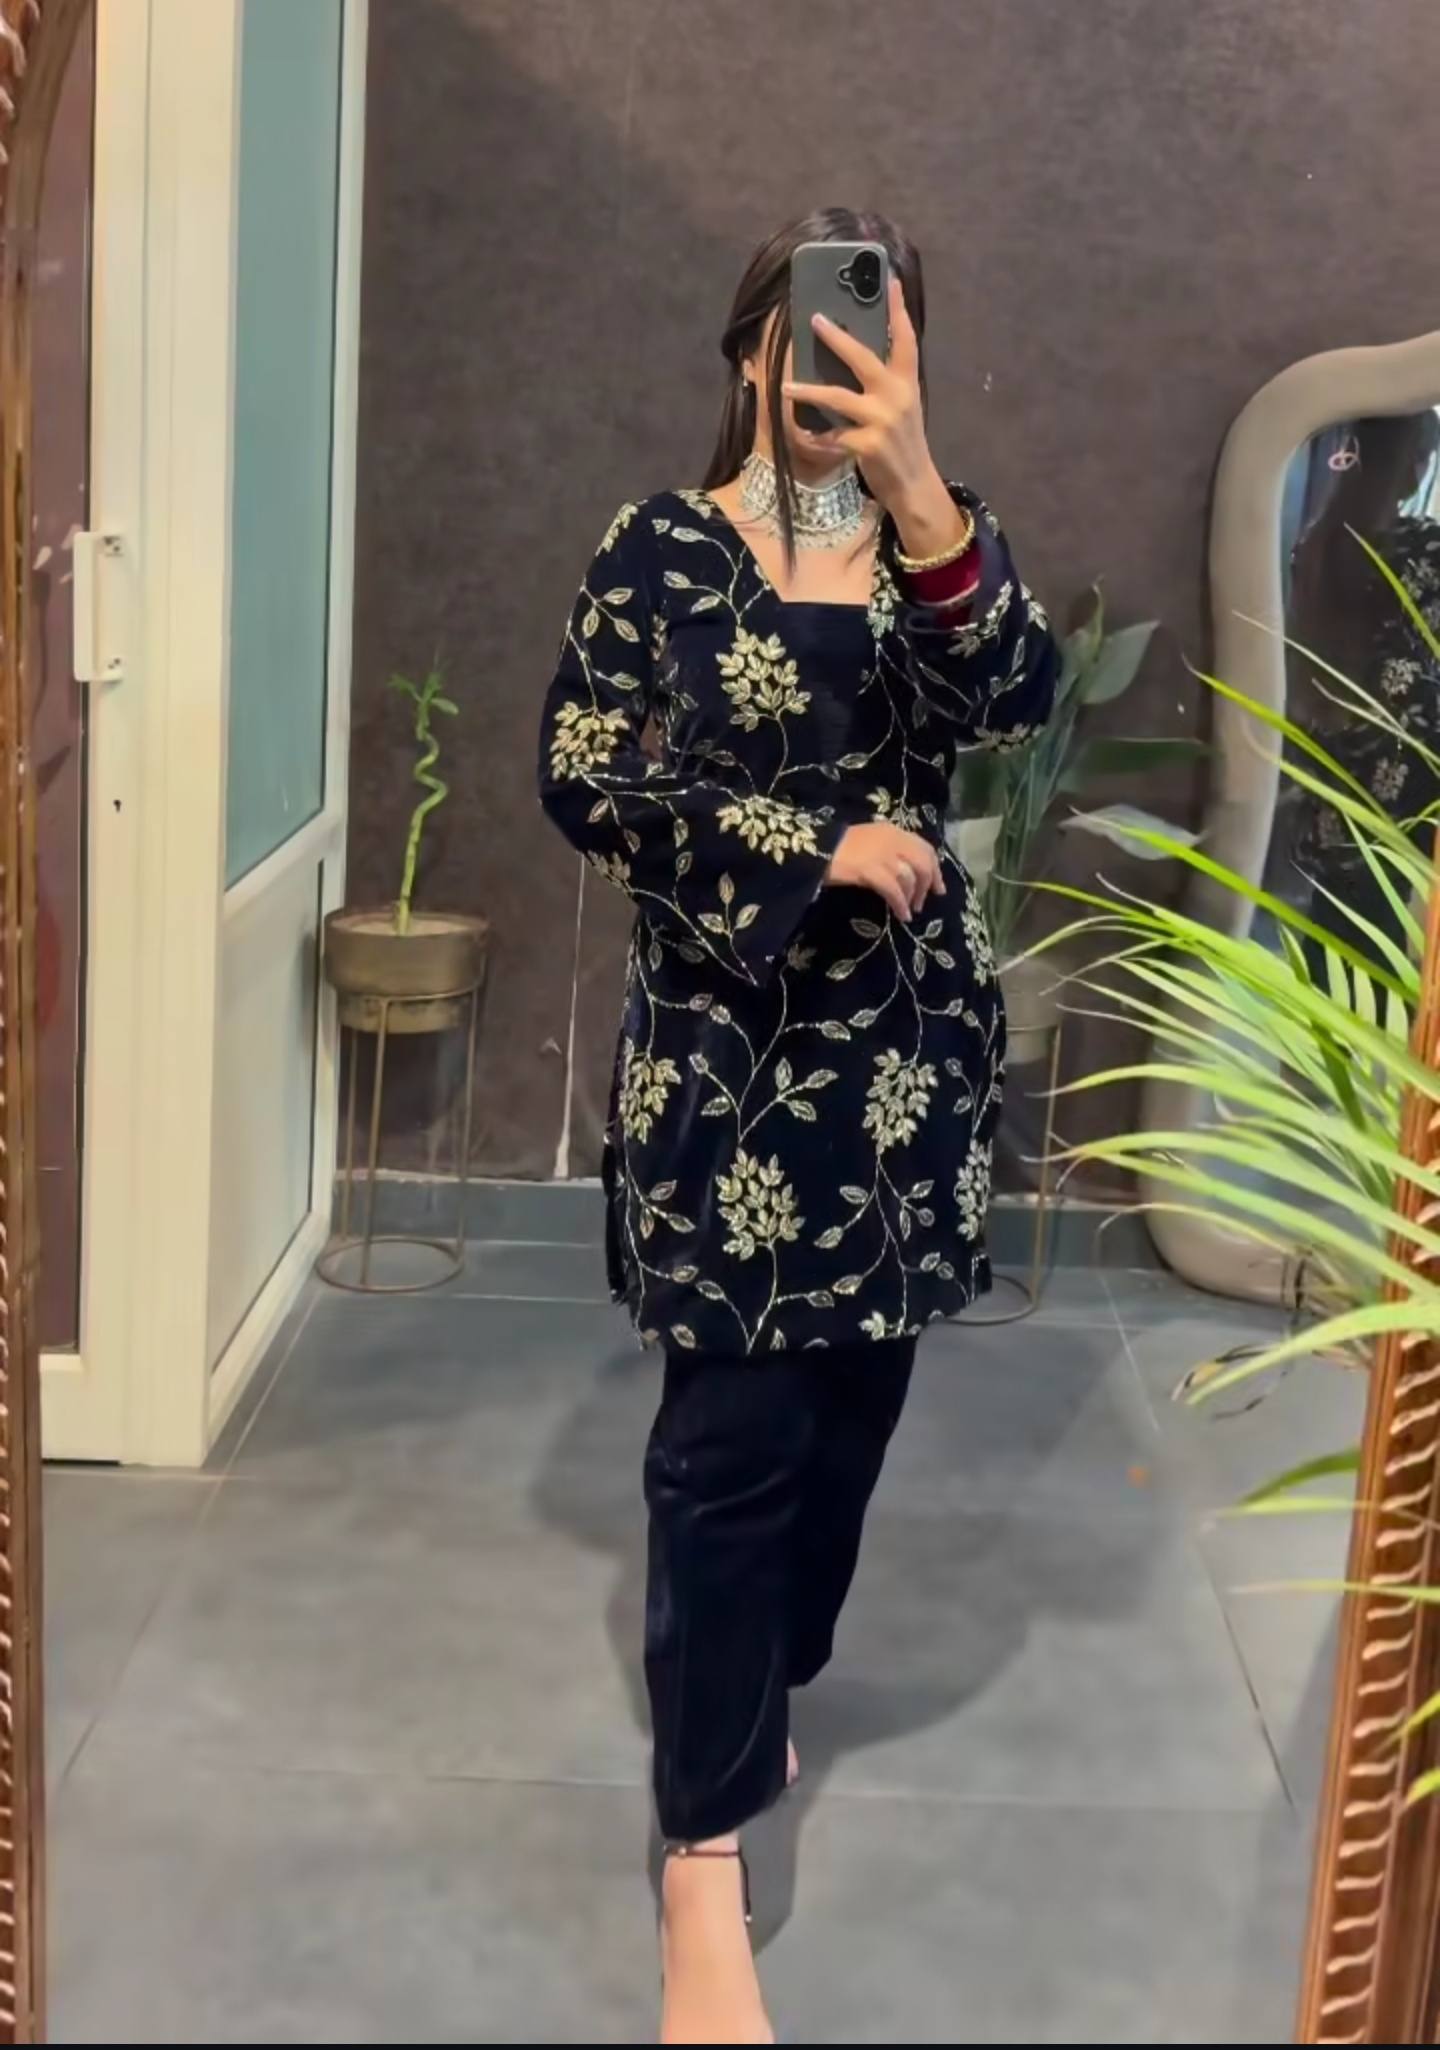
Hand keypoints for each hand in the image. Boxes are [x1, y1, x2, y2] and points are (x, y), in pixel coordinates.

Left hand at [783, 278, 964, 554]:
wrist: (914, 484)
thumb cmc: (902, 443)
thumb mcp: (902, 407)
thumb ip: (884, 383)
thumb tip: (852, 357)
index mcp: (907, 382)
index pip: (905, 338)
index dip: (898, 309)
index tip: (890, 280)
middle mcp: (897, 396)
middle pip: (863, 358)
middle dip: (838, 338)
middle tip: (815, 318)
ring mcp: (882, 421)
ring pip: (838, 397)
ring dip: (808, 391)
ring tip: (785, 386)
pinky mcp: (868, 445)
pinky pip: (832, 436)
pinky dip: (816, 436)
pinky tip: (801, 434)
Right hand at [825, 822, 945, 924]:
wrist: (816, 849)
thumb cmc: (837, 846)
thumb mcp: (868, 841)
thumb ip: (889, 850)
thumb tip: (906, 872)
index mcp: (892, 831)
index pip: (924, 847)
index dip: (935, 867)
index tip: (938, 885)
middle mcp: (892, 840)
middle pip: (922, 863)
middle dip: (928, 884)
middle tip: (924, 901)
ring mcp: (882, 855)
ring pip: (910, 878)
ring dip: (914, 897)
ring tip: (910, 910)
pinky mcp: (872, 870)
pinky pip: (894, 891)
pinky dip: (900, 904)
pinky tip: (902, 915)